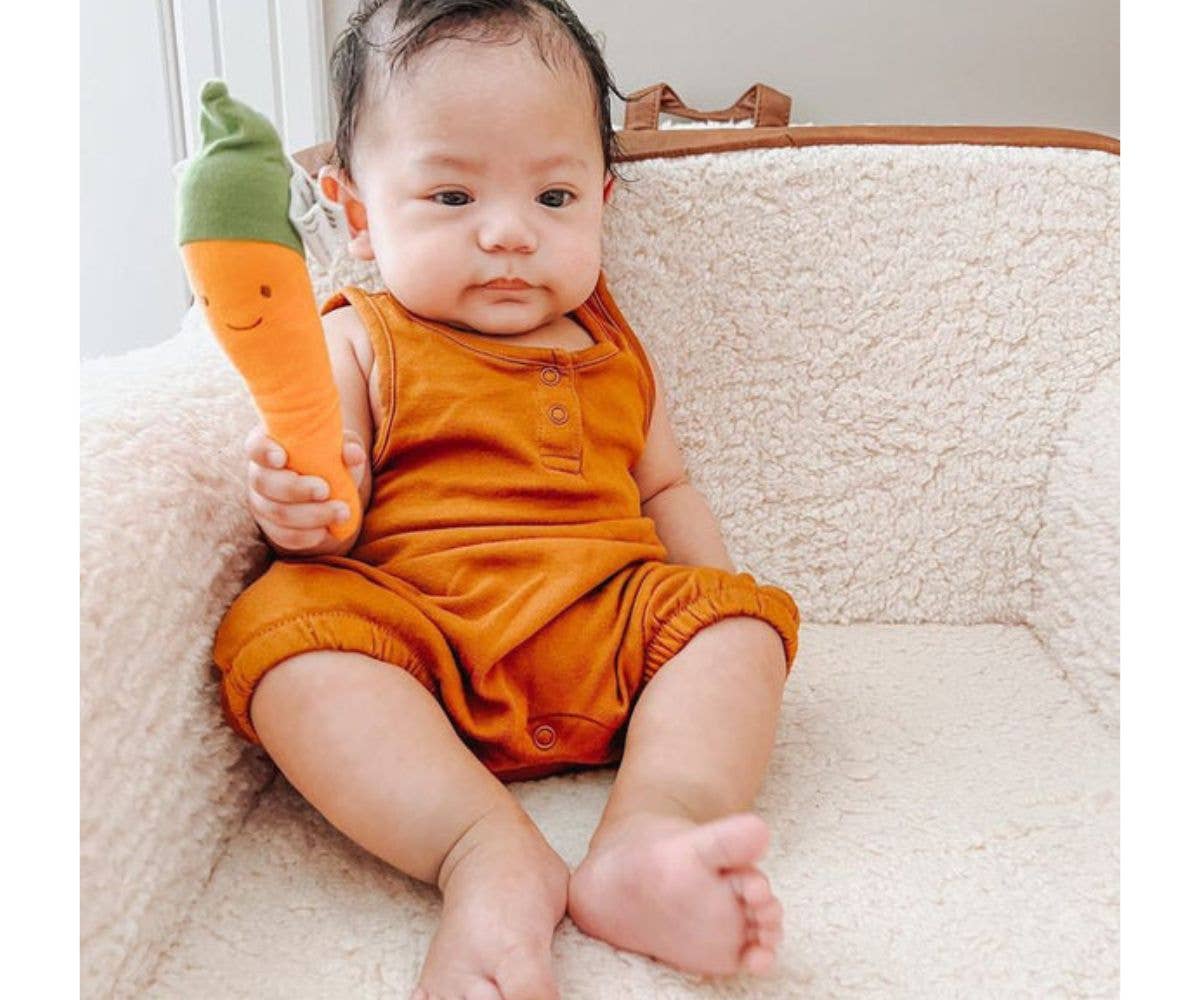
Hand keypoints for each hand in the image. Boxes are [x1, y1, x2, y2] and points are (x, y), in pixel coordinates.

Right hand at [243, 422, 368, 553]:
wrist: (330, 490)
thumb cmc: (329, 458)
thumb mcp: (340, 448)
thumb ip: (346, 446)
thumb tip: (353, 454)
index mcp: (270, 446)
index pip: (256, 446)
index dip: (264, 452)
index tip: (281, 457)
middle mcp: (259, 474)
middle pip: (265, 482)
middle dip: (296, 489)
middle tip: (325, 490)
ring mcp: (262, 503)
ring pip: (278, 512)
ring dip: (312, 515)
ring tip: (343, 512)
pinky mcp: (272, 528)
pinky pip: (285, 535)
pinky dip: (308, 535)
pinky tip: (327, 530)